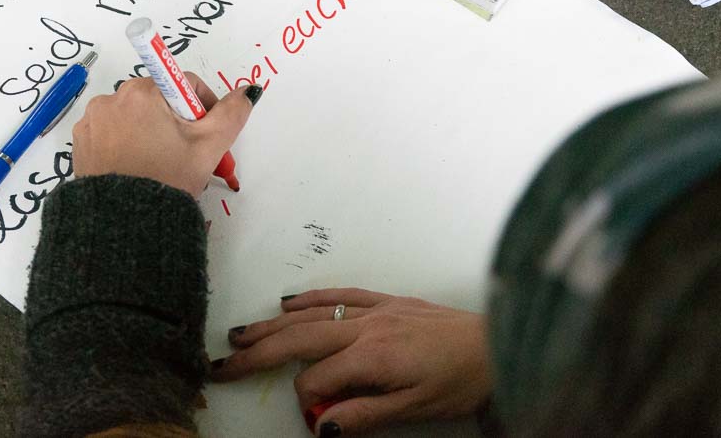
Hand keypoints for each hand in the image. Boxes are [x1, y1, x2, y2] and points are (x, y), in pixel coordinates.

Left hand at [72, 73, 260, 197]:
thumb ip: (231, 114)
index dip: (204, 106)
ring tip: (162, 162)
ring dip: (151, 131)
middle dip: (178, 121)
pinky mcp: (81, 142)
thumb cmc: (167, 177)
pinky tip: (138, 165)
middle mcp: (111, 98)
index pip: (184, 84)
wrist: (125, 223)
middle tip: (189, 152)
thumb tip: (247, 92)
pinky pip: (112, 133)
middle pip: (158, 100)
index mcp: (142, 91)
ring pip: (135, 117)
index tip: (210, 133)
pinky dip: (127, 143)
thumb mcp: (209, 146)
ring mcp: (92, 121)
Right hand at [212, 288, 490, 435]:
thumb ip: (366, 414)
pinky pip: (340, 296)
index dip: (307, 402)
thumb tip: (322, 425)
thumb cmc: (460, 380)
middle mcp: (365, 327)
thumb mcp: (416, 409)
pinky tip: (288, 303)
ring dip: (272, 325)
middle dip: (258, 353)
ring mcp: (373, 310)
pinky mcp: (385, 301)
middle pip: (299, 339)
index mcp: (372, 356)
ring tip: (240, 335)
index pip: (317, 380)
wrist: (498, 344)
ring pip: (312, 316)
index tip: (313, 418)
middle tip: (223, 364)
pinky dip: (311, 298)